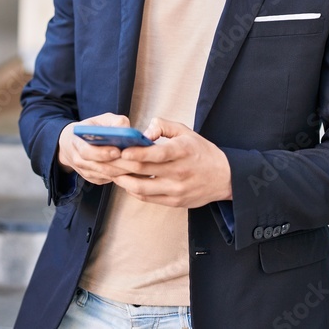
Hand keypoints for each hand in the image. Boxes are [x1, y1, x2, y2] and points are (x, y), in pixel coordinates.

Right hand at [57, 113, 137, 185]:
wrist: (72, 144)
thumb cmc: (90, 129)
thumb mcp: (99, 120)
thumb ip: (114, 121)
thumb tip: (126, 129)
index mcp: (76, 143)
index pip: (87, 152)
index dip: (103, 153)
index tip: (118, 151)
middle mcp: (79, 161)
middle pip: (102, 167)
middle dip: (121, 164)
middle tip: (138, 160)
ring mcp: (87, 173)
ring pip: (108, 175)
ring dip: (125, 171)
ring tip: (140, 165)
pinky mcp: (95, 180)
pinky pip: (111, 180)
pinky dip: (124, 176)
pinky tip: (136, 170)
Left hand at [110, 117, 232, 207]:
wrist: (225, 177)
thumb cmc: (202, 152)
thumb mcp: (186, 132)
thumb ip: (163, 126)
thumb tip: (143, 132)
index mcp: (183, 152)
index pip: (157, 154)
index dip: (137, 153)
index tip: (121, 151)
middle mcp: (179, 172)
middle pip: (143, 171)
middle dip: (120, 165)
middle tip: (104, 159)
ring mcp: (176, 190)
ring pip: (142, 188)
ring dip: (122, 180)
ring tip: (110, 171)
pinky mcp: (174, 202)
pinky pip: (148, 198)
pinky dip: (133, 190)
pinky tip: (124, 182)